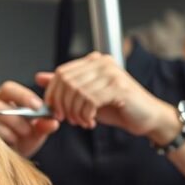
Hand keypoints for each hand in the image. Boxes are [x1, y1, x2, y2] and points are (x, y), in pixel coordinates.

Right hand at [0, 81, 60, 157]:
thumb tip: (54, 123)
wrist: (11, 158)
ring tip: (24, 135)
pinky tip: (14, 142)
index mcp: (4, 97)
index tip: (38, 107)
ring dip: (12, 126)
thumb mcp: (37, 132)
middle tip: (30, 128)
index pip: (9, 89)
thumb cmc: (23, 138)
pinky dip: (6, 136)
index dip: (23, 96)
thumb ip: (44, 126)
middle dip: (16, 116)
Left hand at [36, 52, 179, 143]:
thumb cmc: (116, 107)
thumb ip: (64, 86)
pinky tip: (90, 122)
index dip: (52, 94)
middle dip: (62, 105)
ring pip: (77, 93)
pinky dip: (86, 115)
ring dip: (75, 113)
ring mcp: (111, 73)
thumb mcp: (85, 97)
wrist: (145, 117)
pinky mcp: (118, 87)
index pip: (61, 73)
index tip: (53, 111)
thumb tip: (39, 77)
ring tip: (82, 122)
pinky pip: (90, 101)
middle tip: (68, 119)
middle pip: (66, 82)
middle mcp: (102, 62)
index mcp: (93, 61)